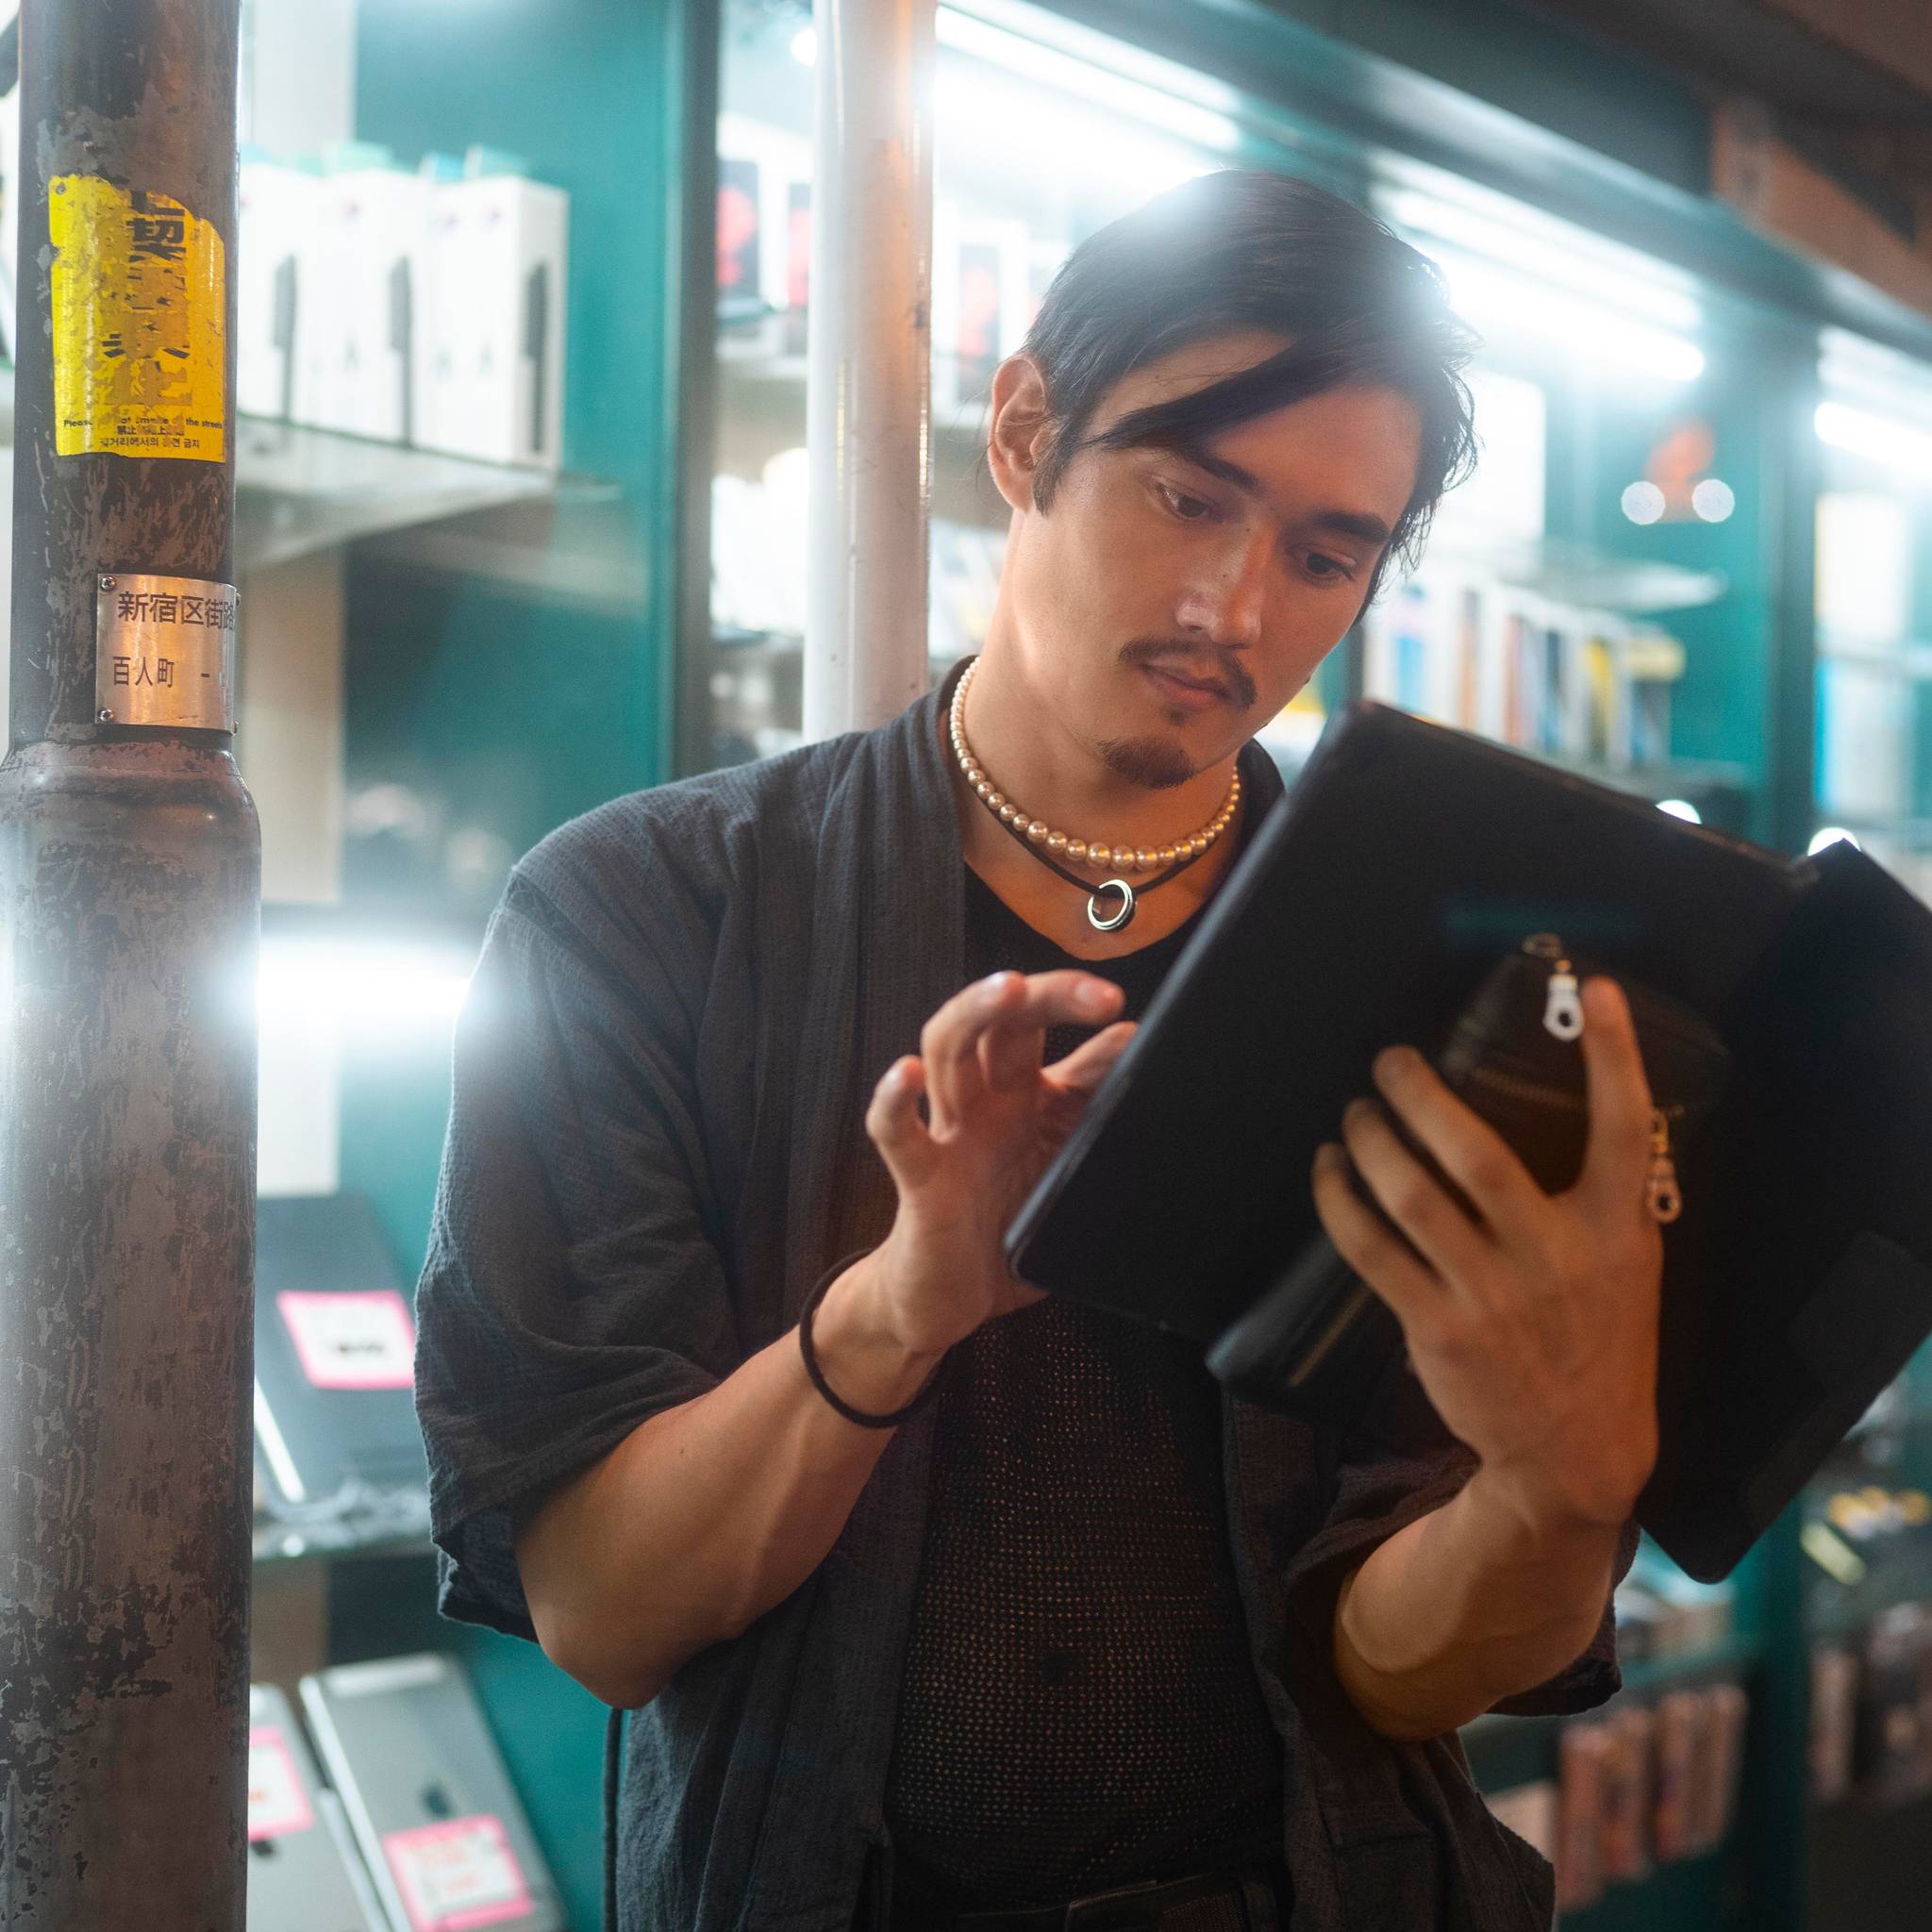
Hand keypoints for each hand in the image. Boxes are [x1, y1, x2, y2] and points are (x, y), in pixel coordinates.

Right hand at [862, 969, 1134, 1356]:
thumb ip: (1094, 1115)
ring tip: (1007, 988)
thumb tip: (1138, 1055)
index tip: (1130, 1017)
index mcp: (1023, 1095)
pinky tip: (907, 1075)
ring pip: (948, 1051)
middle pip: (1001, 1021)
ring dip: (974, 1012)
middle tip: (1098, 995)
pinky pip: (897, 1134)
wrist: (946, 1300)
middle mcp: (985, 1102)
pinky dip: (895, 1102)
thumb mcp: (1066, 1167)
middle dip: (1046, 994)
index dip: (1087, 1016)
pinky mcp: (919, 1179)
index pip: (1052, 1034)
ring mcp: (949, 1134)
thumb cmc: (1002, 1227)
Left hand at [1311, 976, 1661, 1528]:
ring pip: (1411, 1196)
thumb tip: (1574, 1101)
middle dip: (1421, 1094)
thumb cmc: (1599, 1339)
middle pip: (1476, 1154)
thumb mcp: (1629, 1266)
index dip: (1614, 1058)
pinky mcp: (1437, 1328)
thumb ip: (1606, 1194)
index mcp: (1615, 1232)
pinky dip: (1340, 1201)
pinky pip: (1370, 1249)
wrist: (1574, 1451)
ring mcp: (1492, 1296)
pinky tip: (1329, 1172)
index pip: (1622, 1131)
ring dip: (1369, 1141)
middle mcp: (1555, 1258)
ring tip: (1354, 1114)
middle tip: (1390, 1059)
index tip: (1600, 991)